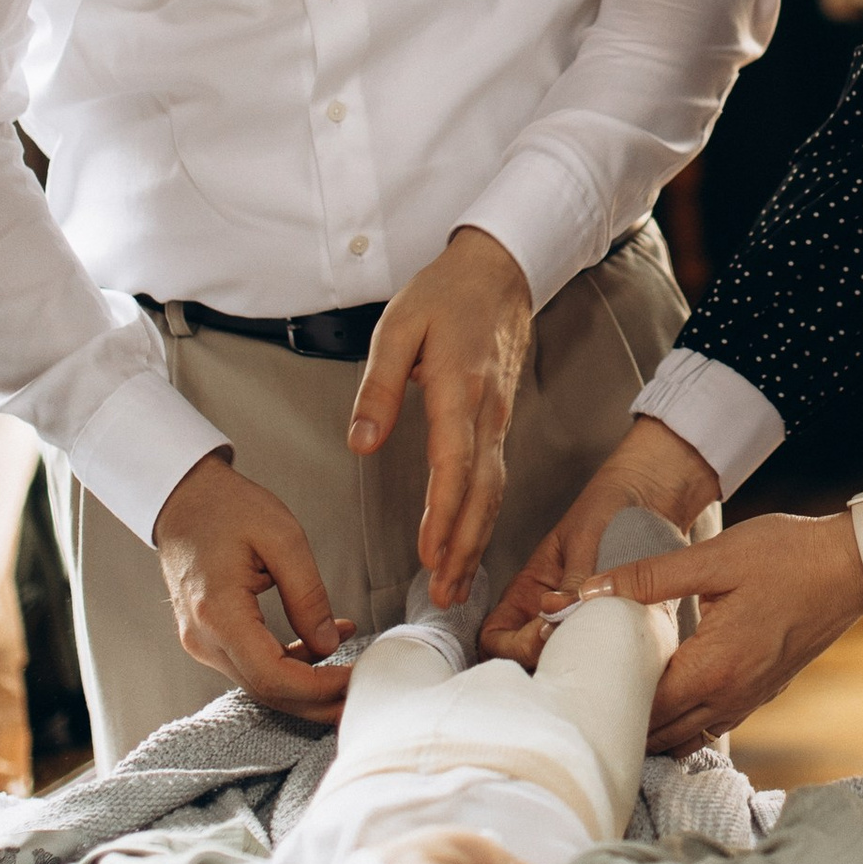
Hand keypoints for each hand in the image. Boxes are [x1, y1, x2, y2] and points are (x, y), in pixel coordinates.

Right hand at [153, 450, 354, 717]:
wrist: (183, 498)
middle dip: (318, 700)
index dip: (319, 687)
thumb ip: (308, 594)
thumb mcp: (282, 536)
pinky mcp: (208, 638)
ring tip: (352, 672)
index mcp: (217, 613)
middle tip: (364, 693)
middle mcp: (203, 638)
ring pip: (260, 684)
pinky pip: (251, 665)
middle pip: (266, 691)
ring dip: (307, 685)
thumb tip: (330, 644)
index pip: (272, 676)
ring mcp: (201, 642)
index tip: (358, 679)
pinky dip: (289, 665)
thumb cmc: (229, 507)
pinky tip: (323, 645)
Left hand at [349, 226, 534, 612]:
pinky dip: (484, 517)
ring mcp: (500, 418)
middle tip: (445, 592)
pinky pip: (496, 478)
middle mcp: (488, 411)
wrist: (499, 271)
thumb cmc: (445, 295)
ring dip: (477, 541)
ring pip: (494, 491)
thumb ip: (378, 387)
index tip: (430, 553)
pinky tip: (469, 541)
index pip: (455, 463)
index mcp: (459, 387)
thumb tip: (362, 441)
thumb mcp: (397, 328)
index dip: (444, 513)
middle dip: (465, 546)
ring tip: (456, 584)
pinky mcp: (501, 421)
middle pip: (482, 491)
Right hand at [480, 417, 723, 665]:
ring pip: (565, 664)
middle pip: (528, 662)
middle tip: (580, 645)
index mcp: (528, 592)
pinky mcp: (616, 630)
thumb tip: (554, 616)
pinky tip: (628, 648)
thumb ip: (573, 578)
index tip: (545, 633)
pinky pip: (605, 657)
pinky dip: (612, 660)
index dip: (512, 647)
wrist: (654, 492)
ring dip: (580, 663)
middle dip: (548, 661)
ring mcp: (581, 626)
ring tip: (603, 648)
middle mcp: (548, 616)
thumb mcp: (586, 539)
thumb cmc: (610, 508)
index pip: (495, 638)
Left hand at [573, 505, 862, 751]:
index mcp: (713, 669)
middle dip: (624, 722)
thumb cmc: (789, 556)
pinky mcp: (764, 690)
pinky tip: (669, 692)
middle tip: (590, 696)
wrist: (855, 565)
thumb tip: (590, 593)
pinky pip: (712, 723)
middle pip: (662, 734)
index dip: (606, 703)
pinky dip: (684, 721)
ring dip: (655, 726)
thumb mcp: (715, 559)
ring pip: (687, 736)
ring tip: (622, 697)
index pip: (644, 710)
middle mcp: (731, 697)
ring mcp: (751, 698)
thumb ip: (649, 578)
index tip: (578, 684)